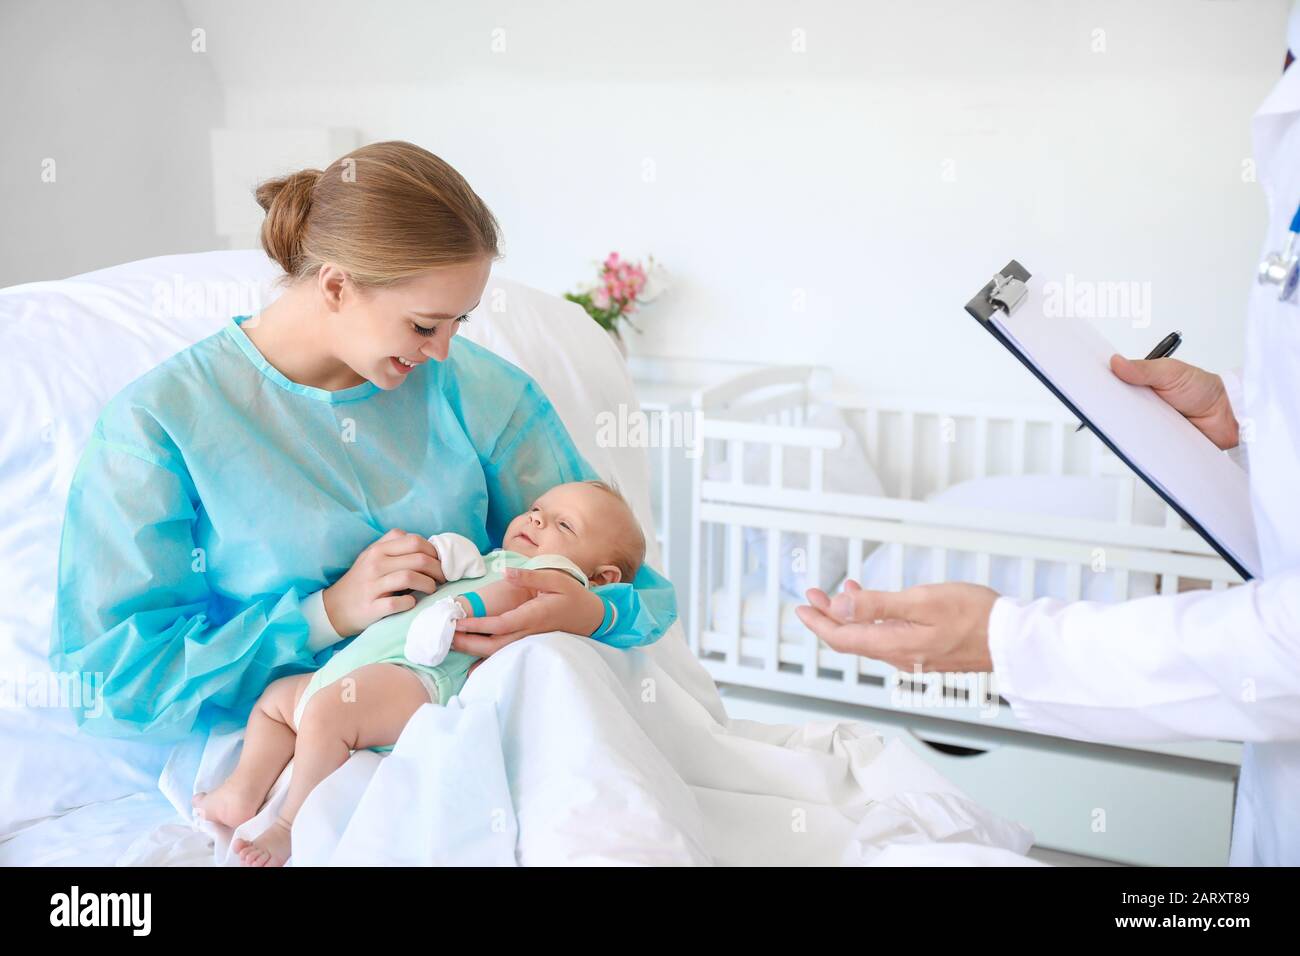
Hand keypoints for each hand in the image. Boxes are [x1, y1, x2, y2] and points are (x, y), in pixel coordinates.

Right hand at [322, 529, 444, 636]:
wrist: (334, 608)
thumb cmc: (362, 581)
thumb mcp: (373, 557)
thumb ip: (395, 547)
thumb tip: (429, 548)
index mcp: (378, 549)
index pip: (414, 541)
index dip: (434, 551)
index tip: (440, 562)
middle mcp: (375, 564)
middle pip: (418, 559)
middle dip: (438, 569)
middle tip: (443, 578)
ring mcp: (372, 586)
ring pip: (410, 577)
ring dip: (428, 584)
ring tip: (432, 589)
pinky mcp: (371, 607)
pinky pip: (398, 602)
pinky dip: (410, 602)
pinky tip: (412, 603)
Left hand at [452, 567, 604, 656]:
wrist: (592, 617)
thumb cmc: (574, 596)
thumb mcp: (555, 579)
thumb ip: (529, 576)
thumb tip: (506, 572)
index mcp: (534, 615)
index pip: (501, 624)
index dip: (478, 626)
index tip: (458, 623)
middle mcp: (530, 632)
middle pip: (495, 644)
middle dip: (469, 643)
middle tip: (446, 637)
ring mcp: (530, 641)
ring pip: (499, 653)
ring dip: (474, 651)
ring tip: (452, 646)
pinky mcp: (529, 644)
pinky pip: (506, 655)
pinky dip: (488, 663)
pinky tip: (472, 669)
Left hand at [794, 579, 998, 671]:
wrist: (1012, 640)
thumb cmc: (974, 616)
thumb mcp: (921, 602)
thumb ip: (877, 605)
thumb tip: (838, 608)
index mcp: (893, 645)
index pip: (841, 638)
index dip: (817, 622)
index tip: (801, 605)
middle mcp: (898, 657)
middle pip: (850, 640)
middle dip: (826, 618)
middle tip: (812, 596)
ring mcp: (912, 657)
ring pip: (868, 639)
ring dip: (848, 618)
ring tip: (836, 595)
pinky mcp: (926, 653)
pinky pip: (887, 638)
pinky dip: (871, 621)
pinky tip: (874, 605)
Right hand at [1110, 354, 1238, 449]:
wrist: (1228, 416)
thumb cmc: (1203, 389)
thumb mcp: (1171, 372)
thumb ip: (1143, 369)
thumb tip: (1116, 362)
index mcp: (1141, 385)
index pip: (1114, 386)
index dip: (1102, 386)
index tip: (1092, 386)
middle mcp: (1141, 406)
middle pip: (1116, 410)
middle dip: (1109, 410)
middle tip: (1104, 409)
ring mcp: (1147, 425)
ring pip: (1127, 429)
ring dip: (1124, 428)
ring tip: (1120, 426)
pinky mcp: (1156, 443)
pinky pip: (1142, 446)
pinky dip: (1139, 445)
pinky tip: (1136, 442)